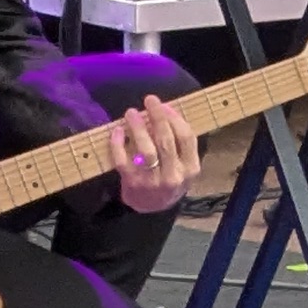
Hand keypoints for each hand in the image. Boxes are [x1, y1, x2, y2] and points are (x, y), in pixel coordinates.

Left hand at [111, 94, 200, 214]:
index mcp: (190, 168)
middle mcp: (173, 176)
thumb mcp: (183, 165)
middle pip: (166, 141)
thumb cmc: (169, 178)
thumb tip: (165, 111)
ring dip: (138, 129)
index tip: (165, 105)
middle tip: (150, 100)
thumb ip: (179, 143)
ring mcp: (152, 181)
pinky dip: (118, 144)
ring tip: (132, 113)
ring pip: (146, 150)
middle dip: (158, 117)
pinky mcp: (133, 183)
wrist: (152, 208)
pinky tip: (117, 131)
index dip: (175, 118)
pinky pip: (124, 161)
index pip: (186, 138)